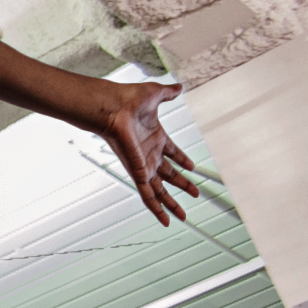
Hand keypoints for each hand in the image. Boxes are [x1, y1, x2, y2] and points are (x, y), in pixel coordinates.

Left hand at [80, 77, 201, 224]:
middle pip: (168, 175)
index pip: (172, 153)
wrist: (112, 106)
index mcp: (156, 137)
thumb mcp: (155, 94)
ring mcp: (143, 165)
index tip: (192, 167)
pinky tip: (166, 220)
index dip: (182, 160)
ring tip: (183, 215)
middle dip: (181, 185)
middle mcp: (149, 154)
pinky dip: (156, 208)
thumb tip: (178, 86)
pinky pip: (148, 195)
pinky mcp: (137, 172)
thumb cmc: (129, 99)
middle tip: (195, 193)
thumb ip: (168, 93)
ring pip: (159, 190)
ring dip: (171, 203)